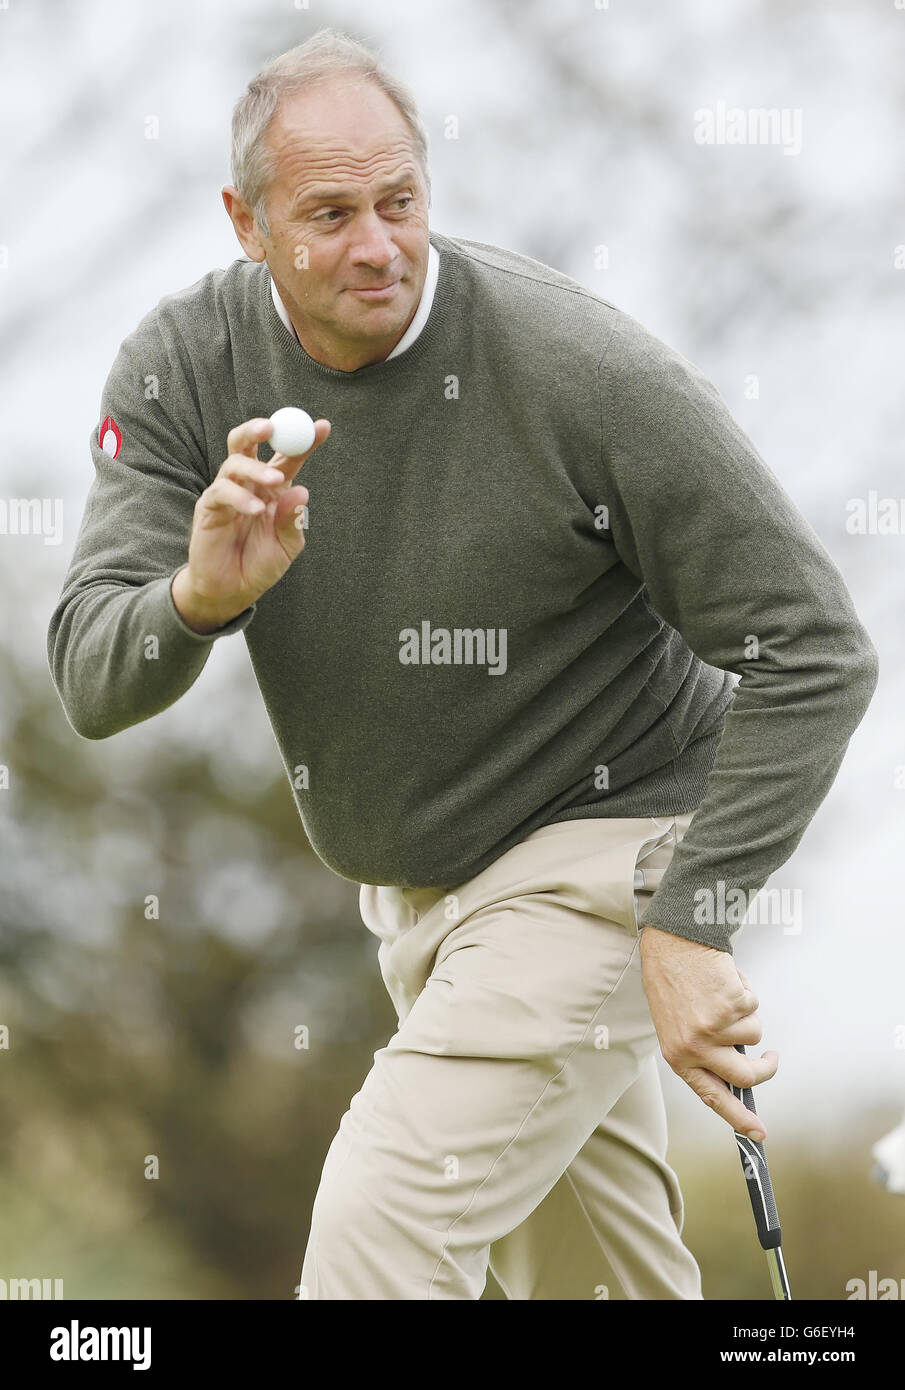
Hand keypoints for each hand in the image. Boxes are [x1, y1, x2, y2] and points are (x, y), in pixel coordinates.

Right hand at [172, 415, 330, 631]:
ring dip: (257, 468)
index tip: (323, 426)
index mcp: (272, 488)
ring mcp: (227, 493)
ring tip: (276, 481)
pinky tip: (255, 511)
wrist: (232, 591)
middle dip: (258, 429)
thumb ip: (293, 520)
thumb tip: (301, 492)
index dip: (304, 439)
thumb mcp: (287, 546)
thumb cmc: (260, 564)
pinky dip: (241, 498)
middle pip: (246, 443)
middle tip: (273, 427)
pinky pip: (221, 492)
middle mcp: (248, 484)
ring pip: (234, 463)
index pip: (287, 455)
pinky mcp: (209, 508)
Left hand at [639, 924, 777, 1139]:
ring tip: (721, 991)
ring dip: (746, 1013)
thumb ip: (703, 1051)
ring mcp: (714, 1027)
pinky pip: (754, 1006)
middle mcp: (695, 1047)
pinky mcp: (731, 1006)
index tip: (760, 1134)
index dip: (738, 1119)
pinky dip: (745, 990)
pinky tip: (724, 977)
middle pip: (746, 1076)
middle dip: (766, 1068)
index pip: (712, 1097)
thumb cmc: (675, 982)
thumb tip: (738, 1074)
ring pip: (754, 1033)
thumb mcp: (677, 1024)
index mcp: (678, 1056)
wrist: (672, 941)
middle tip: (772, 1057)